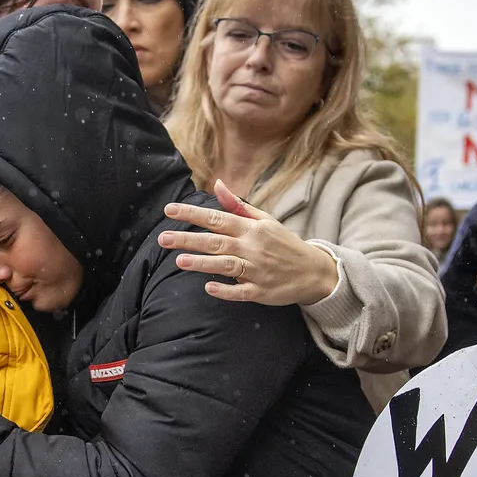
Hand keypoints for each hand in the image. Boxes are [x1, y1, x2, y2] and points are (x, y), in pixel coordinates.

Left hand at [158, 180, 340, 305]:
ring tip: (179, 261)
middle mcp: (252, 247)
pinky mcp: (261, 291)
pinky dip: (226, 290)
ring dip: (203, 263)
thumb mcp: (265, 220)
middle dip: (188, 240)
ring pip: (226, 265)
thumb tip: (216, 185)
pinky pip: (241, 291)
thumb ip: (238, 205)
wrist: (313, 271)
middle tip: (163, 239)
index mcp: (251, 228)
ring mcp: (257, 270)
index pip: (217, 218)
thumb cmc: (283, 244)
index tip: (169, 210)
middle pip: (216, 242)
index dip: (192, 214)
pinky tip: (208, 287)